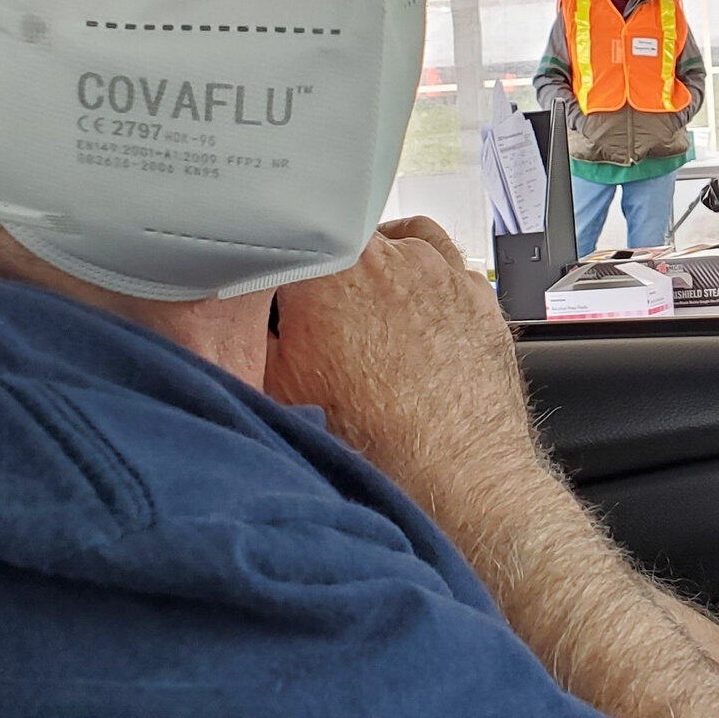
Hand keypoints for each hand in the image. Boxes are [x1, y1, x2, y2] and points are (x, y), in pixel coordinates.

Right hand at [265, 218, 538, 487]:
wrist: (452, 474)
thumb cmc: (370, 436)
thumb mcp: (274, 385)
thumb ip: (250, 329)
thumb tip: (240, 308)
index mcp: (332, 266)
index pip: (292, 244)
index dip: (282, 274)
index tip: (281, 300)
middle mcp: (392, 256)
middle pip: (348, 243)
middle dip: (332, 274)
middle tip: (324, 321)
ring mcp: (442, 272)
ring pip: (404, 244)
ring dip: (384, 269)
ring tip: (371, 317)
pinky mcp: (479, 298)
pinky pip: (449, 270)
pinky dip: (430, 285)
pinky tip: (419, 320)